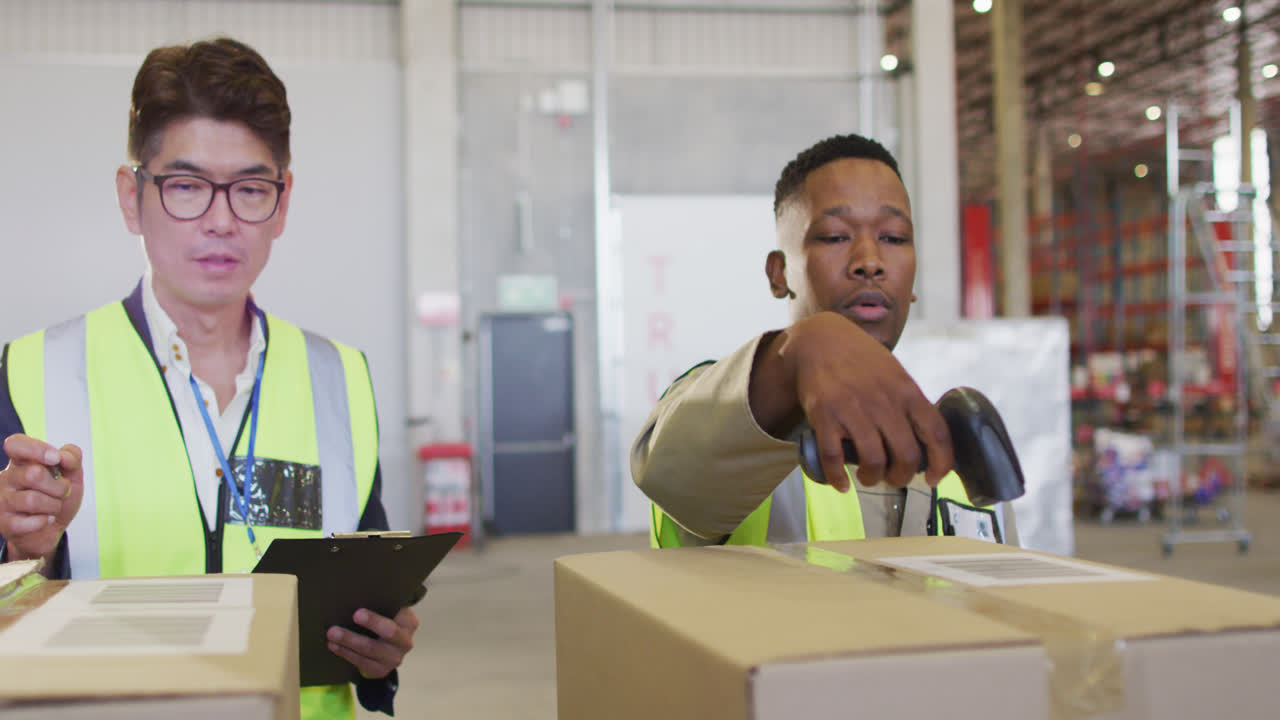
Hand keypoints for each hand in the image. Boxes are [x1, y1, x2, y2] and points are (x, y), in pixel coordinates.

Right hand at [0, 435, 83, 562]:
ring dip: (54, 505)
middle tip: (63, 491)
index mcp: (21, 461)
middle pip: (33, 474)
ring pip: (31, 500)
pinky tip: (46, 520)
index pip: (15, 444)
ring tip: (54, 507)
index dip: (36, 449)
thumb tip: (63, 456)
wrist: (51, 530)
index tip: (55, 459)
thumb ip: (72, 458)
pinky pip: (27, 522)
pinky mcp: (4, 523)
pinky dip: (44, 522)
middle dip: (59, 486)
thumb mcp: (72, 475)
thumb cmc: (57, 497)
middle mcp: (7, 478)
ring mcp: (2, 500)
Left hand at [326, 606, 418, 679]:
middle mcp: (405, 642)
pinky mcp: (382, 670)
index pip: (393, 619)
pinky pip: (362, 663)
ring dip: (347, 642)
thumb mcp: (390, 609)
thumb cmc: (385, 618)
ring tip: (330, 635)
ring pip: (368, 650)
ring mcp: (395, 659)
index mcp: (409, 622)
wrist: (390, 643)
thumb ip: (382, 603)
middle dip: (359, 632)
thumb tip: (356, 594)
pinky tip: (334, 646)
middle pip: (380, 637)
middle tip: (335, 629)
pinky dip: (345, 653)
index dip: (375, 619)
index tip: (356, 613)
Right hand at [752, 312, 952, 490]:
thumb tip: (925, 443)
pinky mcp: (825, 415)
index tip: (933, 478)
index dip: (941, 463)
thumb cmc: (861, 360)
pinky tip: (841, 484)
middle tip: (893, 477)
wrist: (820, 340)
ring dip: (872, 478)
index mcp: (907, 391)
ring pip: (873, 461)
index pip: (936, 434)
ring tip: (868, 476)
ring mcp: (854, 409)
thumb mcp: (895, 374)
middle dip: (901, 477)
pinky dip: (838, 478)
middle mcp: (884, 401)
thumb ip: (909, 404)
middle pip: (906, 455)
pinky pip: (834, 457)